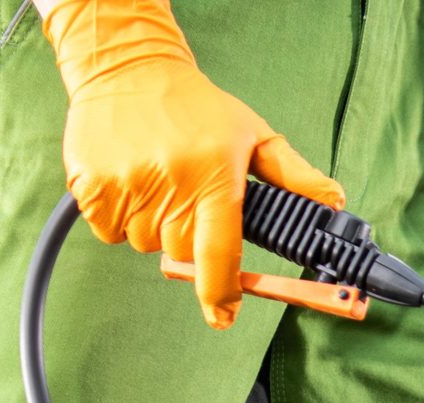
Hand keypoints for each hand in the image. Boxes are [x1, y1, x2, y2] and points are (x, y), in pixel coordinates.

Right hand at [42, 0, 344, 328]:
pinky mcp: (90, 187)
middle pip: (181, 253)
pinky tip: (130, 179)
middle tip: (188, 196)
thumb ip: (293, 176)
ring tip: (157, 180)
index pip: (218, 252)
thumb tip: (333, 203)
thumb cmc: (195, 107)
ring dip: (153, 225)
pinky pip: (109, 232)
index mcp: (213, 176)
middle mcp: (169, 183)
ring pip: (144, 243)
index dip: (220, 291)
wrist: (127, 66)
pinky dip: (119, 217)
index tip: (223, 315)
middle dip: (188, 237)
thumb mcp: (253, 135)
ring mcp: (125, 186)